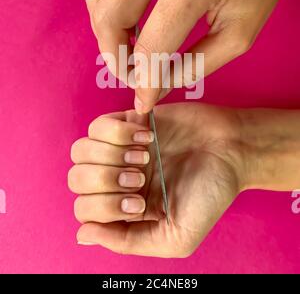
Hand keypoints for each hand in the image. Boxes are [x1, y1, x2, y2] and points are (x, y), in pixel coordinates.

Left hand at [68, 103, 244, 256]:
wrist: (233, 150)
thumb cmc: (210, 194)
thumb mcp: (176, 236)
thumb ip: (129, 241)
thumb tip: (83, 234)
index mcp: (124, 206)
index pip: (84, 210)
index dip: (105, 207)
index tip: (141, 204)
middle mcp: (118, 176)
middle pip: (77, 179)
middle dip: (106, 180)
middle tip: (141, 177)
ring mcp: (121, 147)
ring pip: (81, 150)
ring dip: (110, 154)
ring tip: (144, 155)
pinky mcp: (129, 121)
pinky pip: (98, 124)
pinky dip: (117, 131)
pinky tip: (146, 135)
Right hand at [85, 0, 297, 113]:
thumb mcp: (238, 36)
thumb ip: (192, 67)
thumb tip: (152, 89)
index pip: (152, 44)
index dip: (144, 81)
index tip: (144, 100)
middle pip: (110, 15)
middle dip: (114, 56)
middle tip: (131, 74)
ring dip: (106, 32)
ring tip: (129, 49)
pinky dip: (107, 7)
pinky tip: (128, 21)